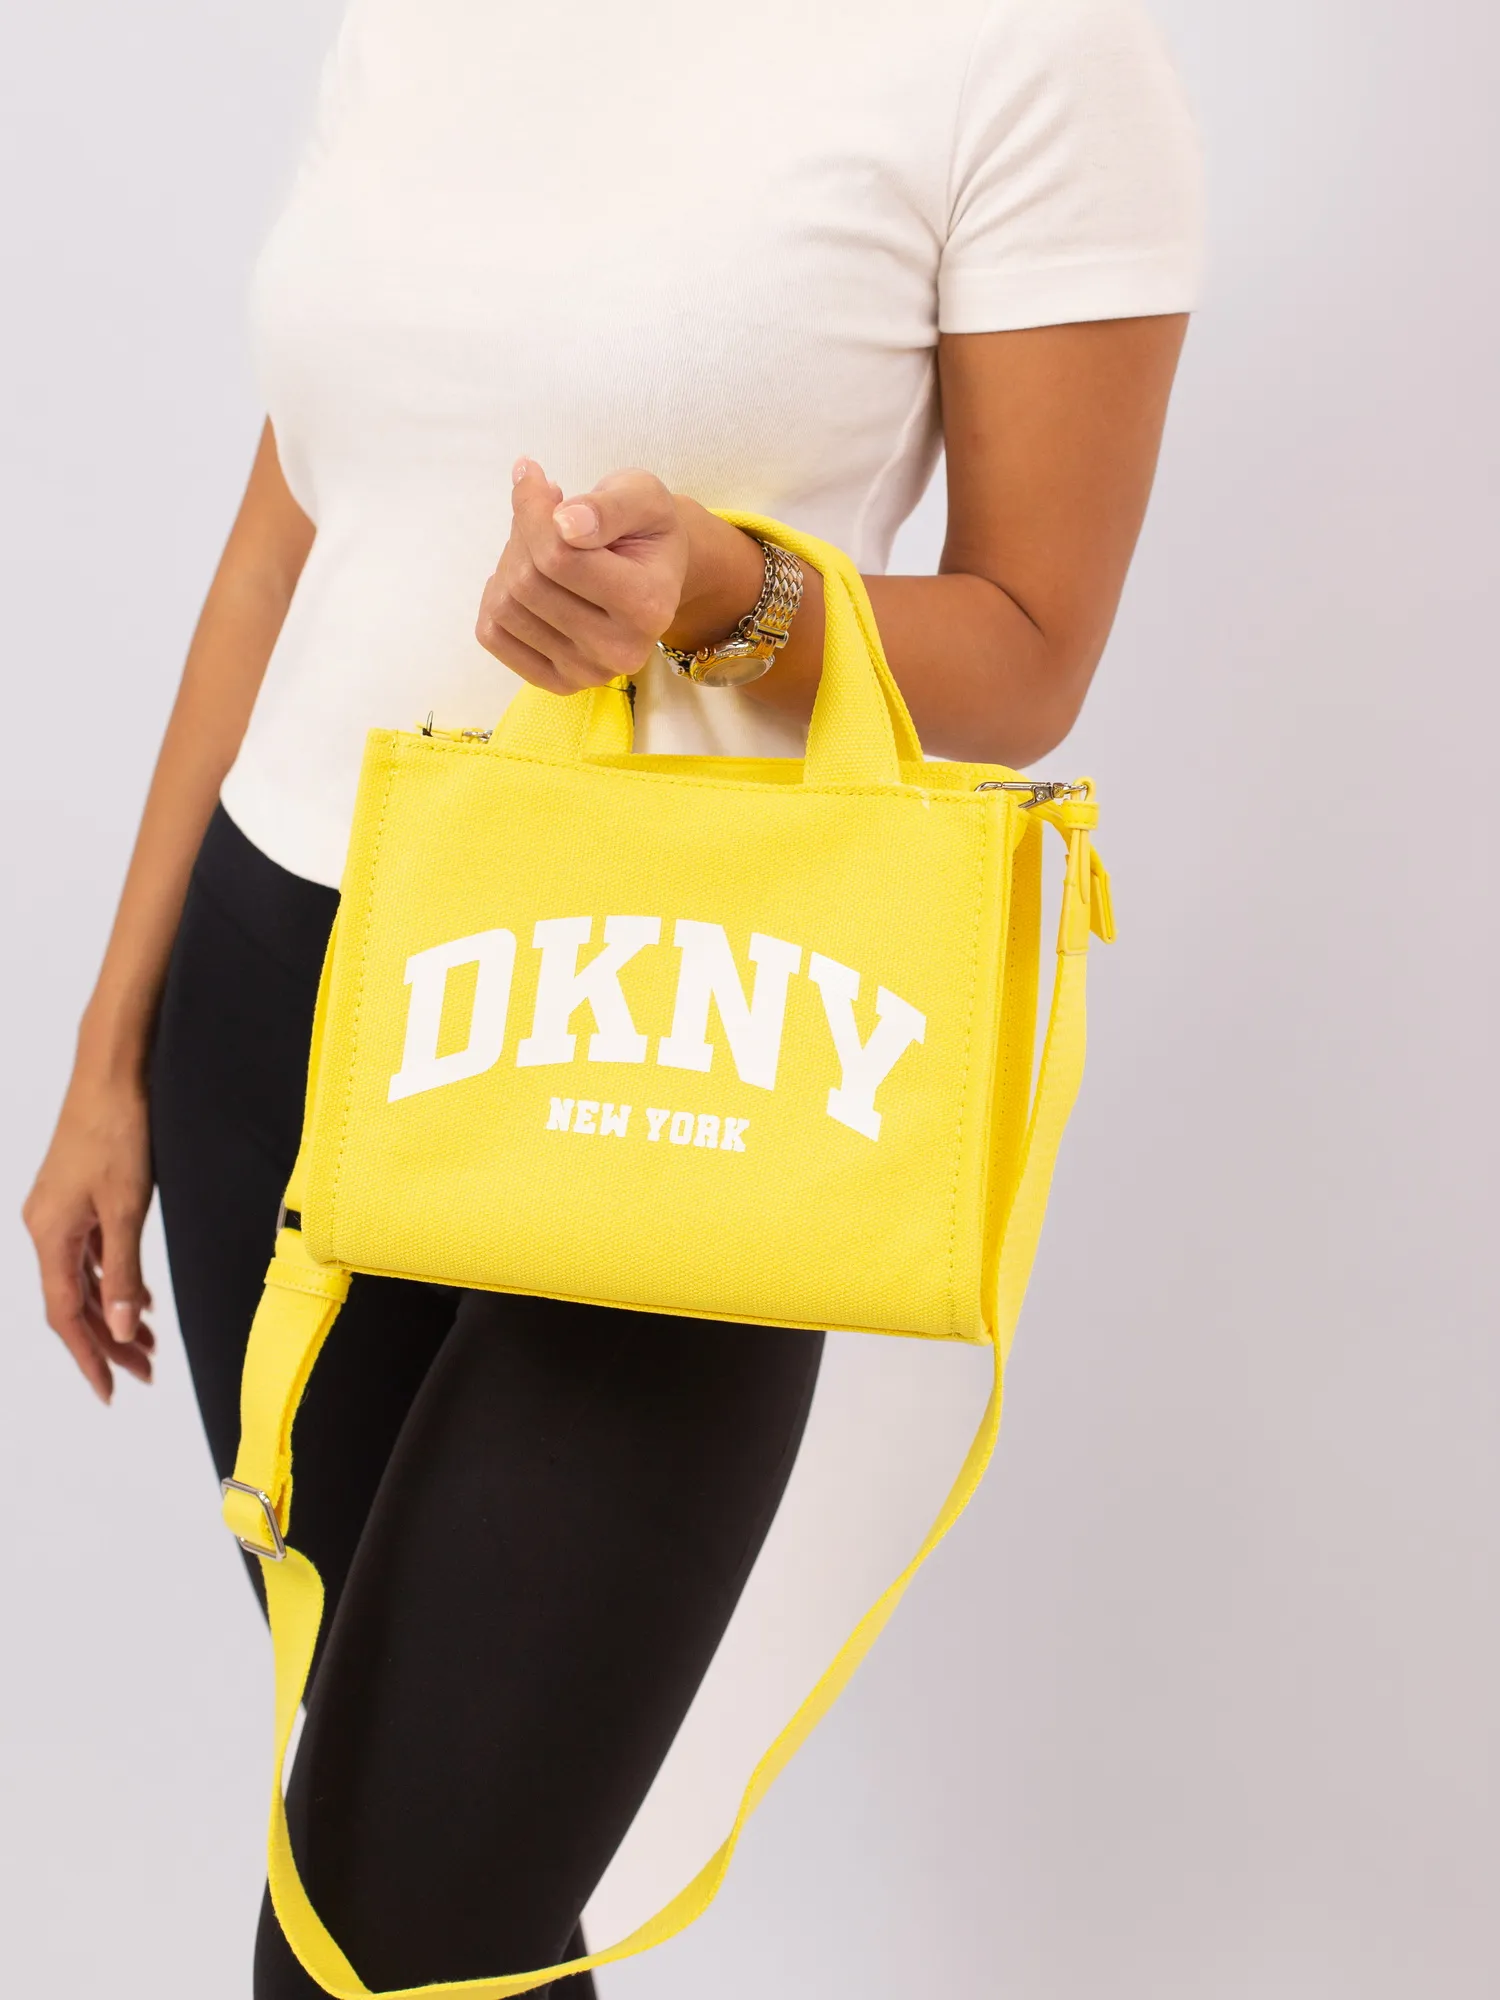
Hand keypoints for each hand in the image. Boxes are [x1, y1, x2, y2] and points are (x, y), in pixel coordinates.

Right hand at [23, 1072, 156, 1402]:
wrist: (112, 1073)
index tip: (111, 1389)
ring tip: (147, 1345)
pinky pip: (89, 1253)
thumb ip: (122, 1271)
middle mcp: (44, 1227)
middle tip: (143, 1373)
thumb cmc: (118, 1131)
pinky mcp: (74, 1197)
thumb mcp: (125, 1208)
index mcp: (49, 1235)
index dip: (88, 1356)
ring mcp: (57, 1211)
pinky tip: (137, 1299)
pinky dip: (113, 1279)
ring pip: (83, 1279)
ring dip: (113, 1313)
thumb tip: (118, 1330)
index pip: (65, 1314)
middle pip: (73, 1302)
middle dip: (107, 1342)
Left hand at [475, 461, 695, 693]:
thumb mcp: (641, 496)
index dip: (533, 508)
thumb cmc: (644, 529)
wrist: (652, 572)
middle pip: (527, 582)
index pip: (558, 556)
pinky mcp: (557, 682)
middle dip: (524, 534)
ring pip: (505, 606)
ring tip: (542, 546)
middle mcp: (621, 651)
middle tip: (546, 514)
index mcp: (648, 604)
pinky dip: (496, 596)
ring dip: (511, 562)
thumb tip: (566, 523)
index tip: (534, 477)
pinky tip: (526, 580)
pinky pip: (492, 634)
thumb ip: (609, 505)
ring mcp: (587, 674)